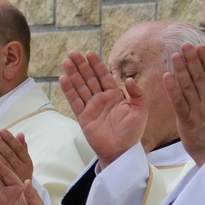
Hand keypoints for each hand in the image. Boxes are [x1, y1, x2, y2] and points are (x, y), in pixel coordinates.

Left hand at [0, 130, 32, 182]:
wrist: (23, 195)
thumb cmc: (21, 173)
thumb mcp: (25, 162)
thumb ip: (22, 148)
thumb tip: (20, 134)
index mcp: (27, 162)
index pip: (18, 148)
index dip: (10, 139)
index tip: (1, 130)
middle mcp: (21, 170)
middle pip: (9, 155)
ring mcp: (12, 178)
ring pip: (2, 163)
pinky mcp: (4, 185)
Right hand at [60, 50, 147, 168]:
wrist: (121, 151)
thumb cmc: (132, 132)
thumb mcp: (141, 110)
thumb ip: (137, 93)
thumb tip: (128, 79)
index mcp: (115, 95)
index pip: (103, 76)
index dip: (96, 64)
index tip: (89, 53)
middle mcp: (101, 99)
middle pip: (89, 78)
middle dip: (81, 65)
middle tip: (73, 52)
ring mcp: (91, 107)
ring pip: (80, 87)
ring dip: (73, 74)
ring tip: (66, 61)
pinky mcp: (83, 117)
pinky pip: (74, 101)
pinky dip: (69, 90)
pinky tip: (63, 79)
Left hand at [163, 44, 204, 166]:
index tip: (201, 47)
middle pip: (200, 78)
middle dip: (192, 60)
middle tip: (185, 45)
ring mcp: (198, 113)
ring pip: (188, 87)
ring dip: (181, 69)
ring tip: (175, 55)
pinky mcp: (186, 122)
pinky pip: (178, 103)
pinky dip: (172, 89)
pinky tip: (167, 76)